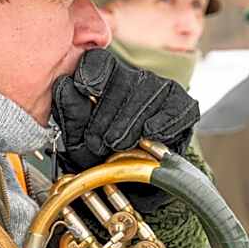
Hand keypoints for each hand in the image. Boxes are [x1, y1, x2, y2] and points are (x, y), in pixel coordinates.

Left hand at [52, 48, 199, 173]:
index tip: (87, 90)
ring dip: (131, 124)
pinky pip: (175, 106)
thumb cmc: (102, 159)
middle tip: (99, 143)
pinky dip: (162, 123)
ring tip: (121, 146)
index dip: (91, 73)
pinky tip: (149, 135)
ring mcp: (160, 89)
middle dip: (107, 115)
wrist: (131, 187)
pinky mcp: (183, 105)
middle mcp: (133, 78)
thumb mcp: (77, 141)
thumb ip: (70, 114)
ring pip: (148, 92)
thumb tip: (65, 84)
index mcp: (104, 80)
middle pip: (122, 79)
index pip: (98, 60)